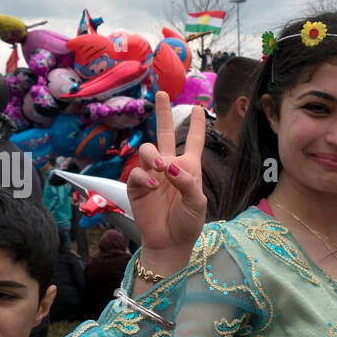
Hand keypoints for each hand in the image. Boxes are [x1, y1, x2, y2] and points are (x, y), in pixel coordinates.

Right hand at [126, 92, 207, 273]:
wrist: (170, 242)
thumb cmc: (188, 223)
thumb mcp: (197, 202)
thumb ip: (186, 182)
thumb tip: (169, 166)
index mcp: (188, 168)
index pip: (193, 141)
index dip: (196, 125)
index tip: (199, 107)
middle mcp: (169, 166)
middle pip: (164, 133)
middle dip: (163, 113)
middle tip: (162, 94)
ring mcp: (151, 174)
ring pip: (147, 150)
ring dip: (152, 155)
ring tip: (158, 167)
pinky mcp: (136, 185)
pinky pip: (136, 172)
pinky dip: (144, 176)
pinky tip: (152, 186)